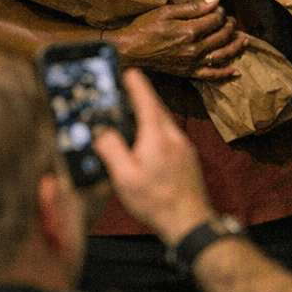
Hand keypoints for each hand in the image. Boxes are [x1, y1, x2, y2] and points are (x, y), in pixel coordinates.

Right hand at [96, 68, 214, 244]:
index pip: (147, 102)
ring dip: (149, 115)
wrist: (189, 220)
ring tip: (132, 114)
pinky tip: (146, 141)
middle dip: (141, 98)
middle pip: (156, 110)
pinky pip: (169, 135)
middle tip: (126, 90)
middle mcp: (174, 136)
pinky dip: (155, 130)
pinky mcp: (187, 158)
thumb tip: (102, 131)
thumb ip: (112, 150)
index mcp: (157, 137)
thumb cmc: (155, 201)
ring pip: (164, 123)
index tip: (130, 71)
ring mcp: (183, 147)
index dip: (137, 85)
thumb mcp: (124, 178)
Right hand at [109, 0, 245, 79]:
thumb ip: (194, 6)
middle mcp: (193, 49)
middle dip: (230, 27)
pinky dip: (224, 73)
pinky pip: (210, 75)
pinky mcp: (187, 72)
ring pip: (221, 55)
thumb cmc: (144, 28)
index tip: (218, 8)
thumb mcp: (167, 11)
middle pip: (222, 36)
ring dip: (236, 47)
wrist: (128, 50)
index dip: (220, 12)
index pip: (216, 20)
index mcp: (189, 31)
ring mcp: (191, 62)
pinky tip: (236, 71)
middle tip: (232, 21)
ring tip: (244, 40)